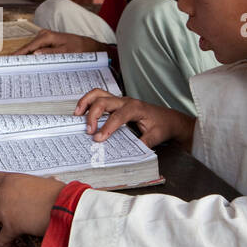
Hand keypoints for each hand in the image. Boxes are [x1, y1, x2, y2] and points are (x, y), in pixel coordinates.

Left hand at [0, 168, 63, 246]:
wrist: (64, 205)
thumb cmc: (59, 193)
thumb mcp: (44, 182)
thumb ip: (38, 184)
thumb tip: (50, 181)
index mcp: (11, 180)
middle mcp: (4, 194)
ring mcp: (5, 211)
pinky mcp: (11, 227)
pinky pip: (0, 240)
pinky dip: (5, 244)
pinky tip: (11, 244)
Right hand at [14, 29, 103, 55]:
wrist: (86, 45)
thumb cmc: (78, 49)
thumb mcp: (66, 53)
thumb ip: (50, 53)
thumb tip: (35, 54)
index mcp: (47, 37)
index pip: (28, 47)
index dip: (18, 54)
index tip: (8, 59)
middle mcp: (43, 34)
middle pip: (27, 47)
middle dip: (18, 56)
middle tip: (7, 65)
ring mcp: (44, 36)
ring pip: (29, 48)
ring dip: (23, 56)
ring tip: (13, 64)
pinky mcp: (45, 40)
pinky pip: (34, 48)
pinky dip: (29, 54)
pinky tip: (24, 61)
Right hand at [74, 88, 192, 147]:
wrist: (169, 119)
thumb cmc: (162, 126)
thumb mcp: (155, 137)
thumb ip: (143, 144)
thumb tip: (130, 153)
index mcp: (136, 108)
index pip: (117, 116)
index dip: (107, 127)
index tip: (98, 139)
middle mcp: (126, 101)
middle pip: (104, 101)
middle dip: (93, 115)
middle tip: (88, 131)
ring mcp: (120, 100)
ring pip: (98, 93)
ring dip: (86, 102)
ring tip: (77, 114)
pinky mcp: (116, 103)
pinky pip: (99, 97)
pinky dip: (88, 102)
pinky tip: (82, 112)